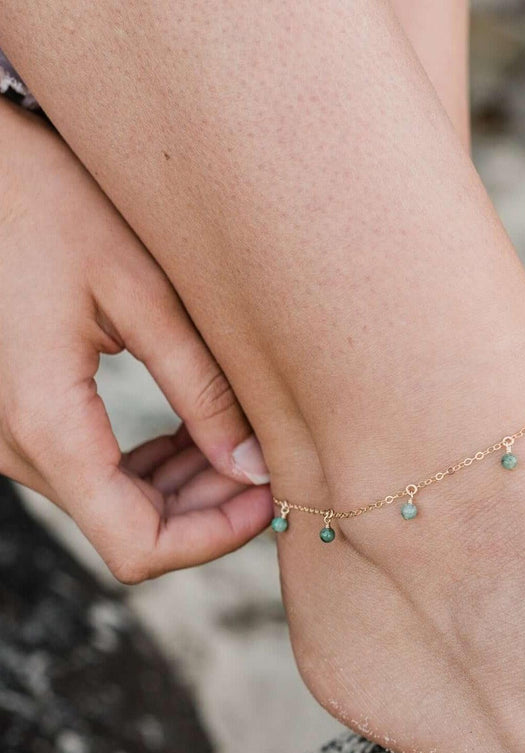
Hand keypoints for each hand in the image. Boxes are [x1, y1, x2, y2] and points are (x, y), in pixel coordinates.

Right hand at [0, 100, 271, 581]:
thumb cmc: (48, 204)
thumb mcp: (143, 293)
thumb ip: (201, 391)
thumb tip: (251, 468)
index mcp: (46, 425)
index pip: (137, 547)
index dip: (214, 538)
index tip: (270, 497)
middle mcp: (15, 447)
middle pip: (131, 532)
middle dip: (210, 511)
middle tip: (267, 462)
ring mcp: (10, 437)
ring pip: (115, 505)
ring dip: (186, 488)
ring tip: (240, 437)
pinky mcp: (18, 418)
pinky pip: (93, 470)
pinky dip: (151, 466)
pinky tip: (195, 427)